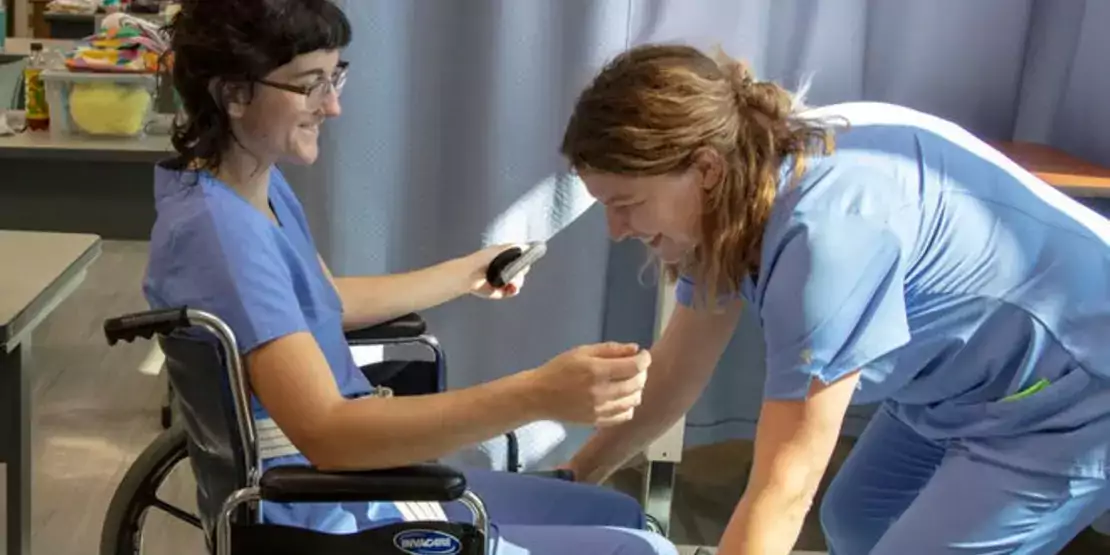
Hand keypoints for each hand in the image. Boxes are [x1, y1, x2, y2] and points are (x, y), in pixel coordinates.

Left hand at [465, 244, 529, 298]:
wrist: (471, 274)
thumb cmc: (481, 260)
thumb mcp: (499, 248)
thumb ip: (514, 247)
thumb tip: (526, 246)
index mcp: (505, 260)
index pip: (520, 262)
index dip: (523, 263)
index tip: (523, 264)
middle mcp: (504, 271)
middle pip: (521, 273)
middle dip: (520, 273)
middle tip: (516, 272)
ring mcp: (503, 282)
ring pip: (518, 283)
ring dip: (517, 282)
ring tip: (511, 281)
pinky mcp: (500, 292)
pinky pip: (512, 292)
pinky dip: (513, 290)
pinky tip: (510, 287)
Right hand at [529, 342, 650, 427]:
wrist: (539, 396)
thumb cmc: (559, 369)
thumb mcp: (582, 352)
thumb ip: (610, 349)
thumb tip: (635, 349)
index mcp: (597, 371)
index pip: (634, 367)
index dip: (645, 359)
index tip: (643, 355)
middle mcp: (602, 392)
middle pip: (638, 384)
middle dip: (642, 372)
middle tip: (635, 366)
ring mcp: (601, 410)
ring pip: (634, 400)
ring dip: (637, 389)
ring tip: (628, 381)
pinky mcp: (598, 422)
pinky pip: (625, 415)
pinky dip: (628, 405)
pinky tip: (621, 397)